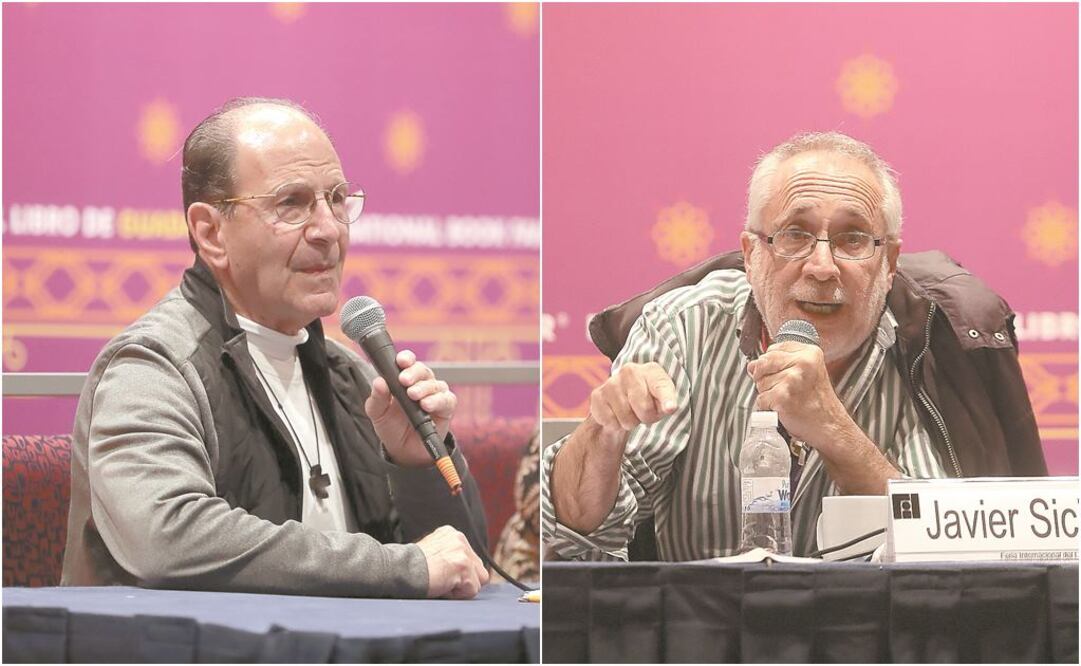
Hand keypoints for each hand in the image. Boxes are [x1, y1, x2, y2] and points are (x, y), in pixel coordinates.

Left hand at [365, 350, 455, 466]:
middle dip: (413, 373)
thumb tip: (379, 381)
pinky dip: (437, 401)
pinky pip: (446, 399)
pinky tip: (427, 405)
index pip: (408, 362)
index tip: (400, 361)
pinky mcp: (446, 408)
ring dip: (423, 388)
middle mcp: (422, 383)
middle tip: (404, 381)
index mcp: (404, 379)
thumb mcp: (378, 413)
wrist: (403, 451)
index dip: (406, 358)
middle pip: (422, 370)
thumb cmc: (391, 426)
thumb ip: (377, 397)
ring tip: (413, 396)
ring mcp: (435, 394)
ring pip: (434, 384)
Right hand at [417, 525, 488, 598]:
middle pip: (480, 570)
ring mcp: (462, 552)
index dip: (460, 574)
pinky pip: (471, 590)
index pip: (472, 560)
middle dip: (465, 580)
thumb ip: (451, 556)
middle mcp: (460, 539)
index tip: (444, 574)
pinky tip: (441, 585)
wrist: (400, 571)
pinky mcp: (463, 565)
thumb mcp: (434, 552)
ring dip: (460, 588)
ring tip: (441, 582)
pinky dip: (457, 594)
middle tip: (443, 580)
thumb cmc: (411, 568)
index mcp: (452, 534)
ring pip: (478, 581)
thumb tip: (466, 573)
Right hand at [588, 361, 677, 447]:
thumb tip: (670, 407)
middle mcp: (630, 371)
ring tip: (631, 412)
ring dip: (630, 422)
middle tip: (645, 413)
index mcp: (651, 370)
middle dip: (647, 418)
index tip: (670, 408)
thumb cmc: (647, 398)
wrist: (621, 398)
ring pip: (626, 419)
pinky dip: (615, 424)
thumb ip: (668, 402)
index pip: (660, 386)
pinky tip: (617, 413)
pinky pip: (611, 421)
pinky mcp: (597, 395)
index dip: (667, 399)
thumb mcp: (663, 399)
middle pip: (644, 408)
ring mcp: (611, 382)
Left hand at [747, 341, 846, 445]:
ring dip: (767, 393)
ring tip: (787, 398)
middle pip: (762, 362)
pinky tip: (782, 408)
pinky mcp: (783, 397)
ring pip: (760, 382)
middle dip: (764, 377)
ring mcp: (792, 380)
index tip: (781, 373)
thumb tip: (753, 365)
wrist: (829, 425)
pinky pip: (761, 399)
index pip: (772, 349)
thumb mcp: (805, 373)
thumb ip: (779, 363)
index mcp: (809, 353)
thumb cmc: (817, 402)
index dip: (770, 364)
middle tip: (782, 388)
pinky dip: (767, 407)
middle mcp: (802, 363)